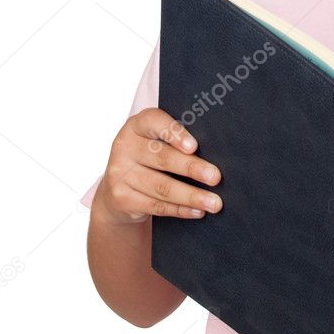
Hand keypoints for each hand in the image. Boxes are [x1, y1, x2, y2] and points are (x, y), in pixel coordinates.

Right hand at [94, 107, 222, 224]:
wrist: (117, 186)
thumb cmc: (149, 155)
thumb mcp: (156, 140)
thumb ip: (178, 139)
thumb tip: (216, 150)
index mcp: (136, 126)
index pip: (154, 122)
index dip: (174, 132)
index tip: (194, 146)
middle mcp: (124, 147)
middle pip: (163, 158)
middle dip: (192, 168)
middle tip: (215, 177)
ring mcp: (119, 174)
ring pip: (162, 187)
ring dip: (192, 196)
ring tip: (214, 202)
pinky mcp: (122, 199)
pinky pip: (157, 206)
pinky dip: (181, 210)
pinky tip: (198, 211)